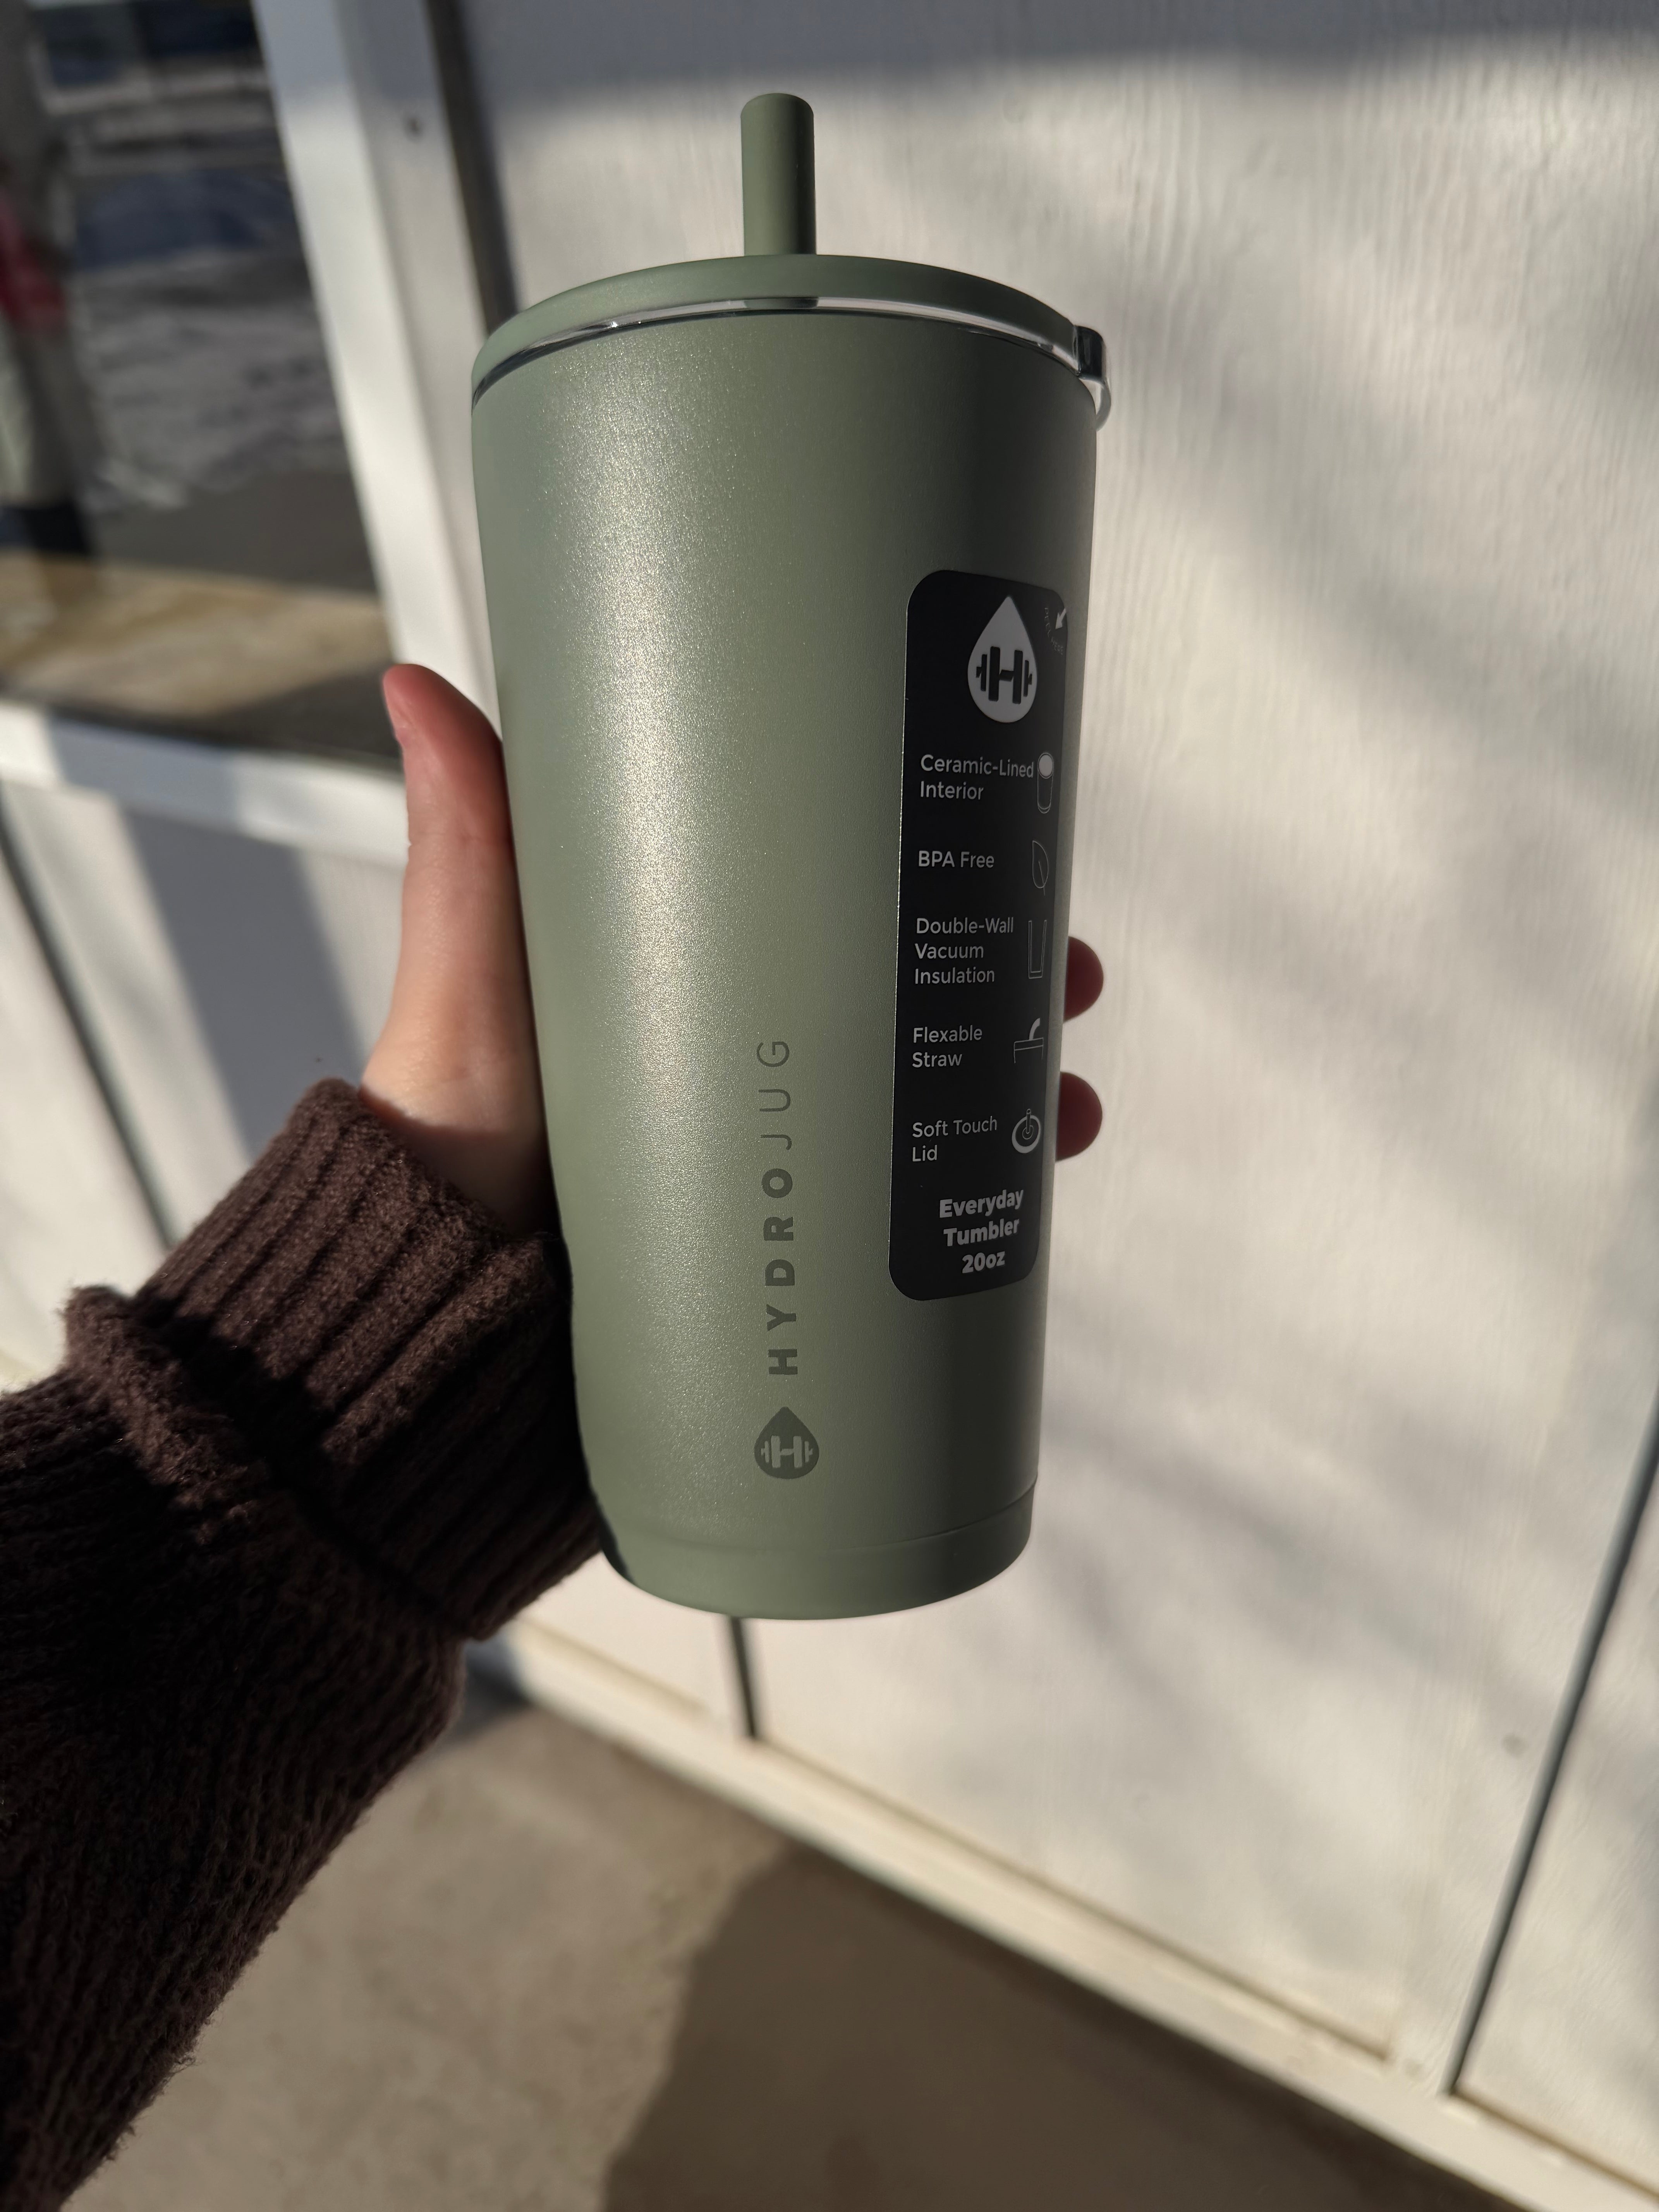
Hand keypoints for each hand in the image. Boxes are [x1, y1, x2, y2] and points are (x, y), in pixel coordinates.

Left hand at [361, 665, 1104, 1231]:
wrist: (443, 1321)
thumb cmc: (449, 1138)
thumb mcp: (474, 977)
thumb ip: (471, 849)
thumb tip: (418, 687)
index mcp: (684, 979)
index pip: (823, 906)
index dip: (920, 876)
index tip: (996, 848)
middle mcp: (736, 1062)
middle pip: (893, 1004)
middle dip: (1000, 985)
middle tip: (1065, 978)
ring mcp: (763, 1159)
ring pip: (914, 1111)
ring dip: (1007, 1097)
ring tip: (1063, 1106)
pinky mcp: (773, 1250)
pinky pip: (889, 1224)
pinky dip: (965, 1211)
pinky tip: (1018, 1205)